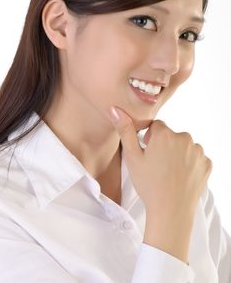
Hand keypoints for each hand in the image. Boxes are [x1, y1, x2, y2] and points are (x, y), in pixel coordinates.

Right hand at [109, 106, 211, 261]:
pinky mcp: (206, 164)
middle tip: (157, 165)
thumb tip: (115, 109)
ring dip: (177, 153)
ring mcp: (198, 152)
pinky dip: (189, 163)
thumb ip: (125, 130)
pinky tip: (181, 176)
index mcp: (166, 134)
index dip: (150, 139)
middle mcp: (185, 138)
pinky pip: (196, 157)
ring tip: (169, 172)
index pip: (156, 127)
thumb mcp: (132, 157)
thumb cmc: (149, 185)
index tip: (148, 153)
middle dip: (164, 145)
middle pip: (171, 135)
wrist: (171, 212)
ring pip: (184, 146)